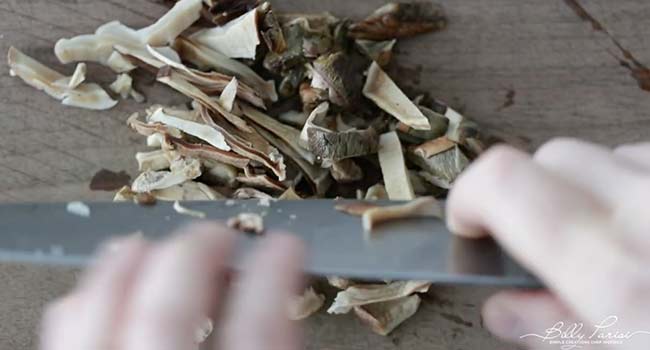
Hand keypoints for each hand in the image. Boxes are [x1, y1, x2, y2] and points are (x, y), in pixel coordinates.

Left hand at [40, 223, 304, 349]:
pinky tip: (99, 287)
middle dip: (195, 254)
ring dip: (124, 270)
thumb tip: (283, 291)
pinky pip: (63, 340)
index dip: (274, 275)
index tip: (287, 242)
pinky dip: (81, 304)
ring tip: (146, 240)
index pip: (257, 331)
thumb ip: (275, 343)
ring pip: (99, 320)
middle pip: (168, 313)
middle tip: (220, 231)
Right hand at [447, 139, 649, 347]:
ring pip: (604, 152)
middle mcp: (647, 208)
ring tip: (612, 239)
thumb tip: (503, 308)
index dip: (469, 197)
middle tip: (549, 243)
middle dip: (534, 192)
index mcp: (613, 270)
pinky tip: (649, 226)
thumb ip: (556, 330)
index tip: (470, 224)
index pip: (503, 182)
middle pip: (551, 157)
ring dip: (590, 189)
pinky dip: (634, 186)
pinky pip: (643, 159)